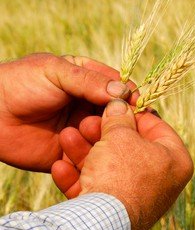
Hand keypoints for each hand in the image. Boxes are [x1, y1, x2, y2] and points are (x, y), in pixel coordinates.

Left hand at [0, 53, 133, 171]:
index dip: (132, 96)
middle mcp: (90, 107)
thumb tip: (124, 91)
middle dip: (125, 120)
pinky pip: (92, 157)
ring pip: (109, 137)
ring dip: (106, 137)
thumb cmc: (21, 84)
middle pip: (120, 115)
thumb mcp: (57, 72)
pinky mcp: (73, 154)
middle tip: (127, 126)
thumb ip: (90, 81)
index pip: (121, 88)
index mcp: (90, 82)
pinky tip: (87, 152)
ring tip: (90, 132)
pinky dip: (95, 156)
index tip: (139, 104)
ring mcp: (83, 131)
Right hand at [52, 100, 193, 229]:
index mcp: (176, 160)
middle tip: (86, 122)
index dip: (134, 112)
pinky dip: (78, 178)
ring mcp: (139, 197)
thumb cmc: (121, 173)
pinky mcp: (116, 213)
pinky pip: (97, 189)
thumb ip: (119, 118)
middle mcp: (162, 180)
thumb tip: (119, 104)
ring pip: (109, 167)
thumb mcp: (121, 136)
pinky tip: (59, 166)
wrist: (104, 221)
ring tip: (67, 136)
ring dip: (84, 152)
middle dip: (102, 133)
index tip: (116, 104)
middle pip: (129, 148)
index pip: (157, 127)